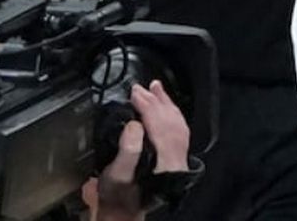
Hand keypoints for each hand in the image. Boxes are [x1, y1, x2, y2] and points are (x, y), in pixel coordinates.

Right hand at [95, 82, 190, 219]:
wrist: (124, 209)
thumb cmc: (117, 194)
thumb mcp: (116, 175)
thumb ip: (128, 151)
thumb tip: (135, 124)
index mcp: (166, 166)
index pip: (161, 128)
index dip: (149, 108)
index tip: (135, 93)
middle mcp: (178, 161)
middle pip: (172, 124)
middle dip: (156, 102)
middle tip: (140, 88)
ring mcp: (179, 158)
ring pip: (177, 124)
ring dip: (166, 104)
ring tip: (154, 88)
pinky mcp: (176, 156)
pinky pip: (178, 129)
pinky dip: (171, 113)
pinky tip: (164, 104)